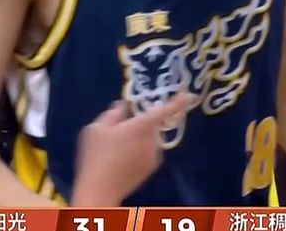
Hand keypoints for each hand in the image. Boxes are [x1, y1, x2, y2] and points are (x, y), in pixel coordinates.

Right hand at [71, 93, 193, 205]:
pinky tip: (121, 159)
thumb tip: (124, 106)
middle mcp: (152, 140)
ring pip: (149, 139)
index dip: (177, 102)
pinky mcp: (150, 170)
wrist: (101, 190)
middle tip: (119, 130)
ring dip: (139, 138)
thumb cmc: (97, 156)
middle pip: (151, 125)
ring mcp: (153, 156)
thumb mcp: (96, 128)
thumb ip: (113, 113)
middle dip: (140, 123)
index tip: (189, 95)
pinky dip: (138, 151)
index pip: (164, 111)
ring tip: (116, 148)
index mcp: (142, 126)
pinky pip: (147, 152)